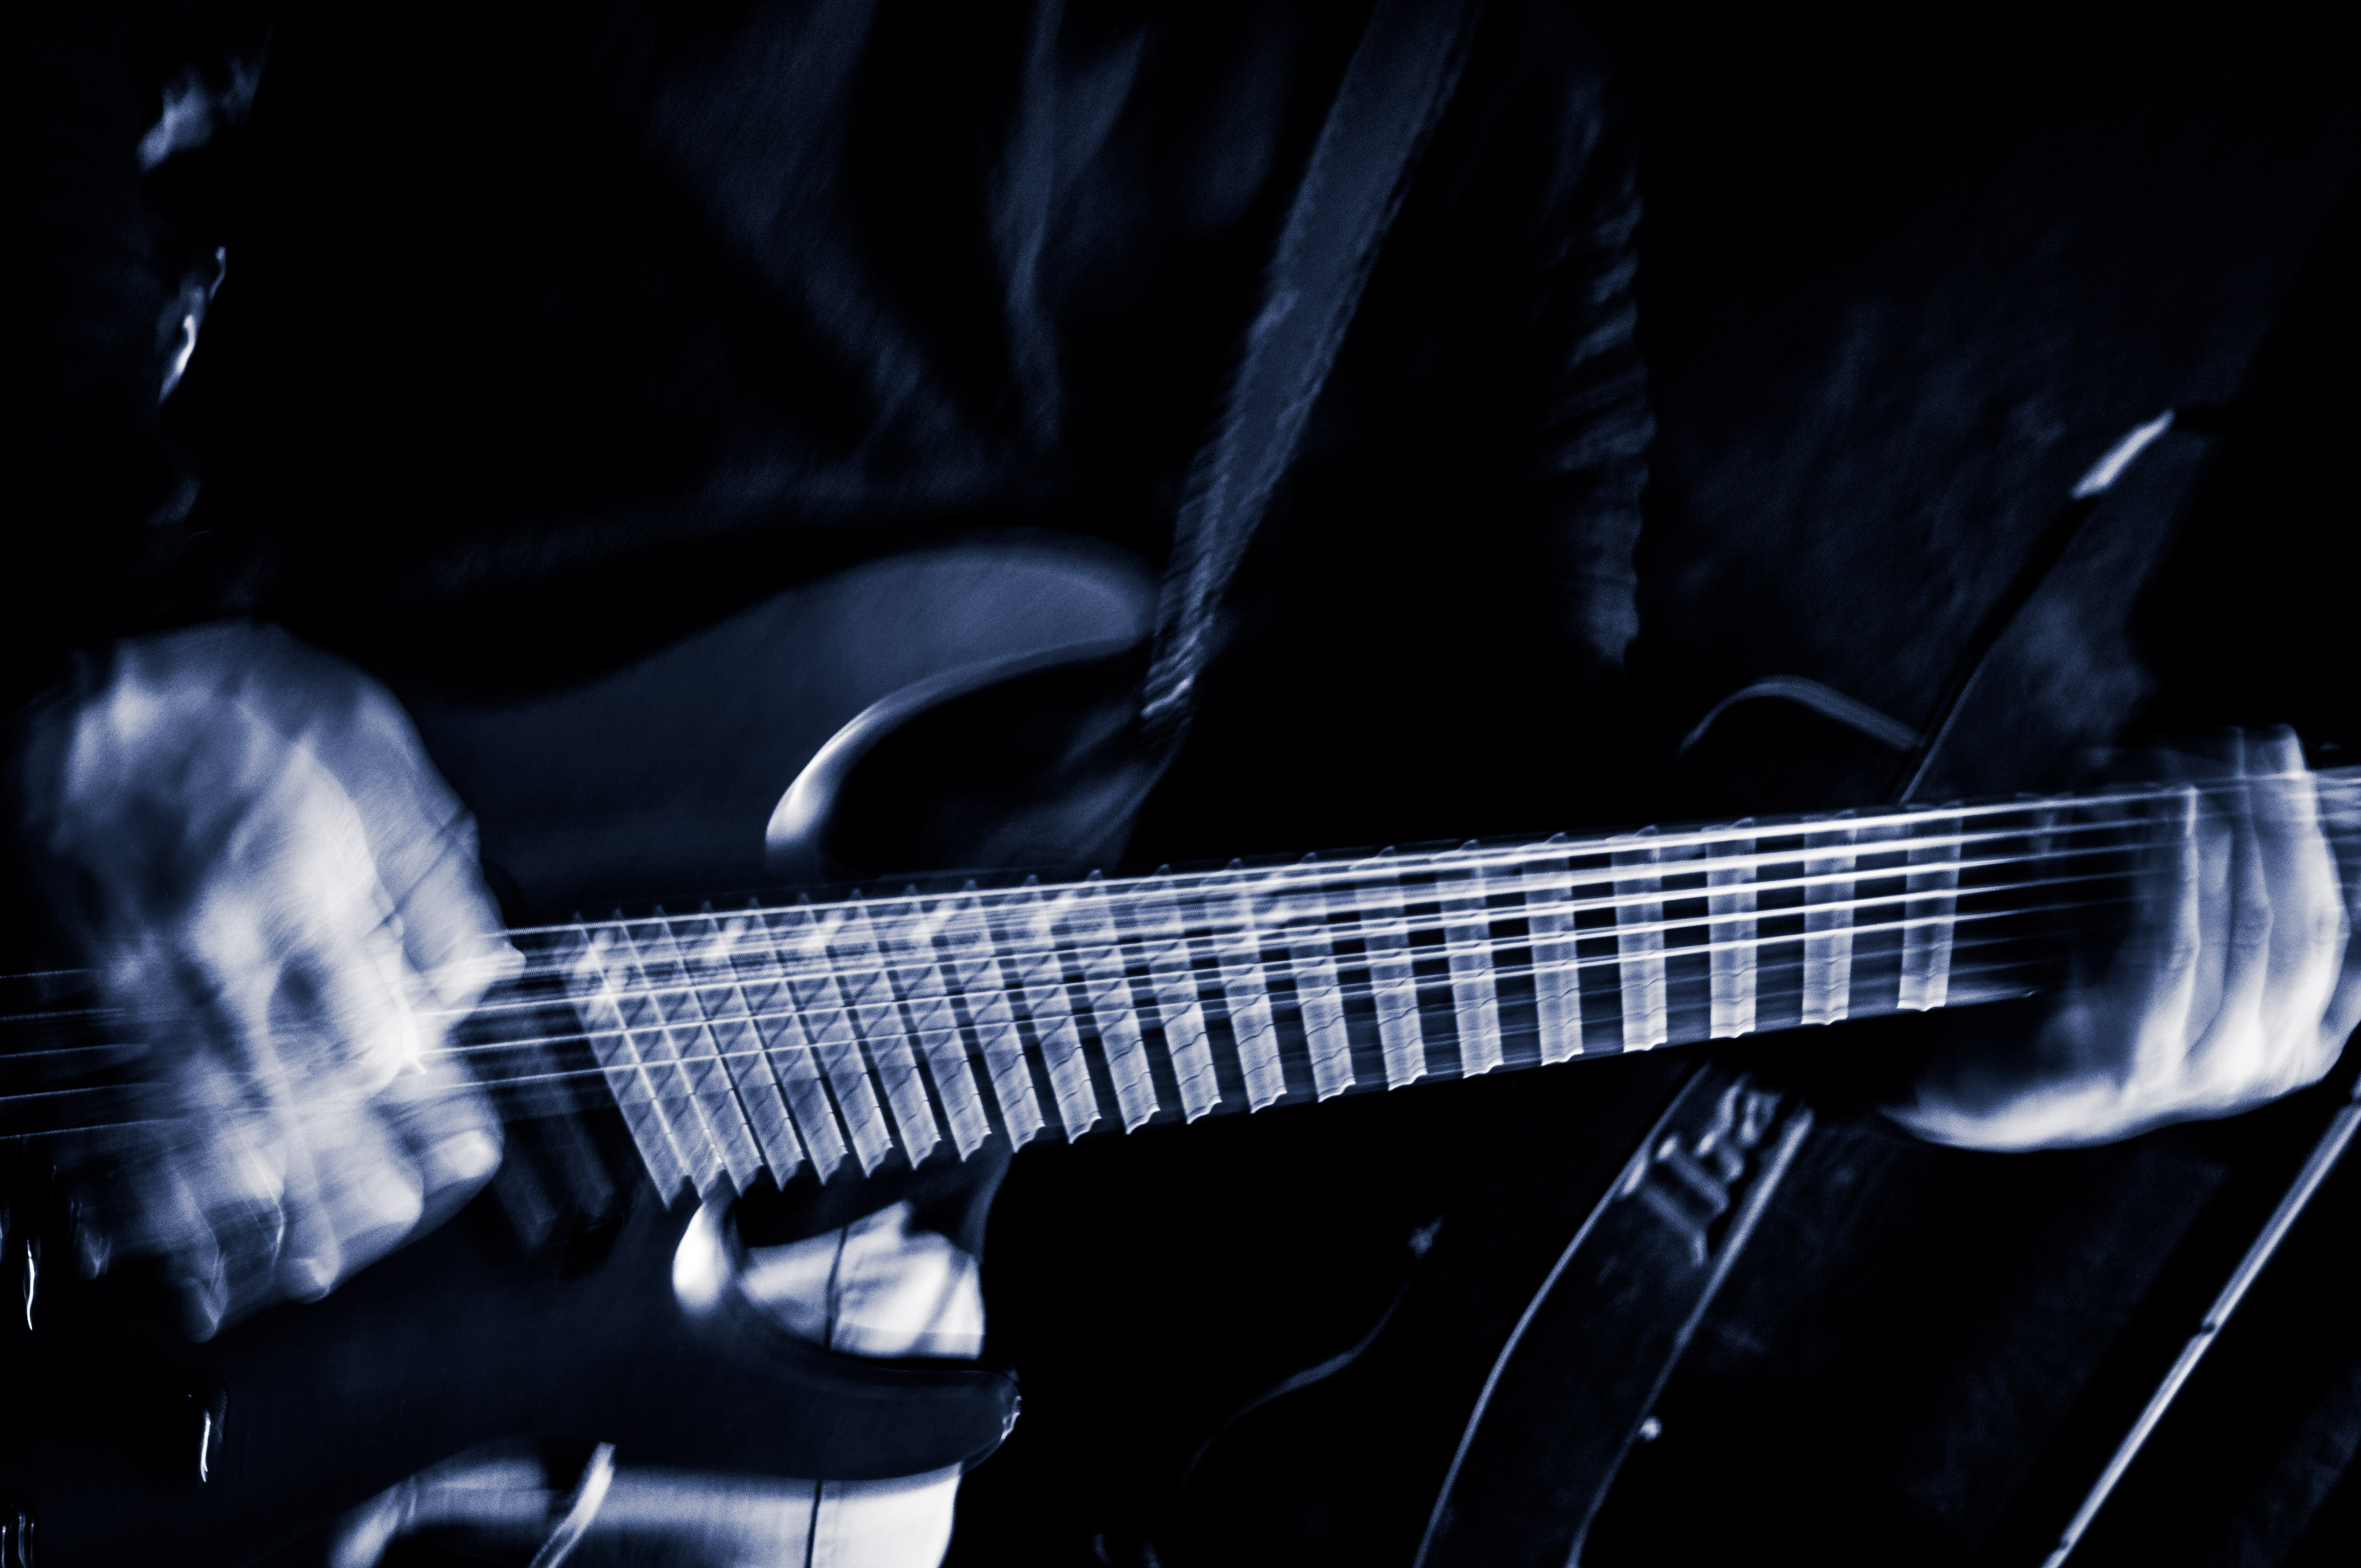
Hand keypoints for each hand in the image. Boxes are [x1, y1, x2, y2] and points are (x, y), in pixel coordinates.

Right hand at [20, 622, 516, 1335]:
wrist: (89, 665)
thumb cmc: (239, 702)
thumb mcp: (380, 755)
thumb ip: (434, 875)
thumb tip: (475, 974)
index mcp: (319, 886)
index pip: (382, 1028)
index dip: (425, 1106)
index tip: (461, 1154)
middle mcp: (232, 938)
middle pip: (295, 1091)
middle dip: (339, 1183)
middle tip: (375, 1242)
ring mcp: (144, 966)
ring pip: (202, 1109)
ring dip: (245, 1202)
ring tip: (287, 1267)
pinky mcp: (79, 973)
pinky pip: (111, 1085)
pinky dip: (137, 1165)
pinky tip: (161, 1222)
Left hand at [1884, 730, 2360, 1150]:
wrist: (1993, 1093)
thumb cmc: (2084, 1013)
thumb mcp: (2173, 958)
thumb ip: (2223, 900)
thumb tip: (2246, 785)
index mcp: (2296, 1040)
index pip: (2340, 926)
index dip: (2327, 837)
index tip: (2295, 767)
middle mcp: (2265, 1060)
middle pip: (2306, 919)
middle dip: (2288, 820)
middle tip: (2265, 750)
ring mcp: (2204, 1067)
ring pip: (2252, 927)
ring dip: (2238, 833)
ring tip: (2220, 770)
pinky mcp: (2133, 1058)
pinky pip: (2173, 947)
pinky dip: (2178, 872)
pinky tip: (2177, 817)